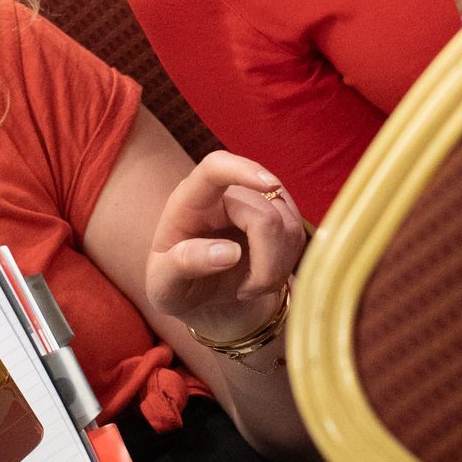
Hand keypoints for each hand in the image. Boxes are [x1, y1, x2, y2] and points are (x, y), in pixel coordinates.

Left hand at [144, 152, 308, 350]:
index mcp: (189, 201)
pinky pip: (297, 236)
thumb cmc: (176, 286)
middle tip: (246, 292)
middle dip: (266, 263)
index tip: (268, 185)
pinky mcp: (277, 217)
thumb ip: (184, 264)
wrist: (200, 294)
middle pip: (265, 214)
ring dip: (276, 269)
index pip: (215, 167)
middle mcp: (225, 194)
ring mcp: (255, 203)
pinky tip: (263, 281)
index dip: (243, 170)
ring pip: (288, 225)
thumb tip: (230, 252)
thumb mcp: (165, 285)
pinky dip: (285, 267)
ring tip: (251, 288)